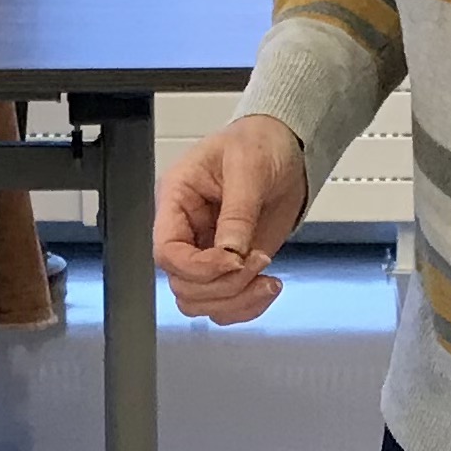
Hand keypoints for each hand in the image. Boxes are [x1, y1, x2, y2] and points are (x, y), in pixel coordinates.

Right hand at [154, 116, 308, 322]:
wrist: (284, 150)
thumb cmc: (257, 143)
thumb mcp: (248, 165)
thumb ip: (238, 210)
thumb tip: (231, 251)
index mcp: (176, 201)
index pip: (166, 251)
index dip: (198, 267)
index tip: (235, 260)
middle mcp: (185, 232)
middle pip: (182, 285)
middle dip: (224, 285)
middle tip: (258, 262)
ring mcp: (206, 254)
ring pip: (200, 302)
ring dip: (236, 301)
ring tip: (268, 280)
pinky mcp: (229, 267)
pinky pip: (224, 305)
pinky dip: (247, 306)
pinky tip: (268, 287)